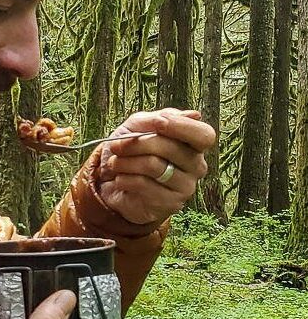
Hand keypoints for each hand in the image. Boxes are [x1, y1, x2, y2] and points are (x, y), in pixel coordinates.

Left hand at [98, 108, 215, 225]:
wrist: (114, 184)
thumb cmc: (131, 151)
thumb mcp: (139, 126)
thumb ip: (159, 118)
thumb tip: (194, 115)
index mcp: (194, 144)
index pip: (204, 135)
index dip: (182, 127)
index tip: (158, 122)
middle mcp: (196, 166)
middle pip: (171, 148)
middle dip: (136, 143)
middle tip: (115, 146)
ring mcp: (186, 187)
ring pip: (154, 166)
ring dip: (126, 162)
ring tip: (115, 163)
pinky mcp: (171, 204)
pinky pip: (145, 185)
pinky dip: (125, 178)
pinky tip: (120, 179)